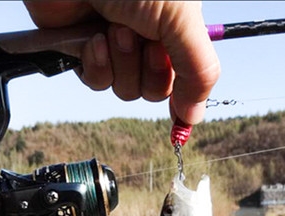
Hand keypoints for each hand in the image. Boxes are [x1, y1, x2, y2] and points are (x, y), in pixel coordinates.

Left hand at [24, 1, 219, 124]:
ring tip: (114, 29)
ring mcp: (116, 47)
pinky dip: (96, 65)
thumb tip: (195, 116)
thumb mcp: (180, 20)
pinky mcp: (87, 52)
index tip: (180, 127)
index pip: (186, 78)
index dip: (183, 102)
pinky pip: (97, 82)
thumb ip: (197, 69)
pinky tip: (93, 39)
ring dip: (121, 63)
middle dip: (148, 70)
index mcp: (176, 28)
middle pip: (153, 90)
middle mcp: (147, 39)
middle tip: (143, 40)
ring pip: (124, 90)